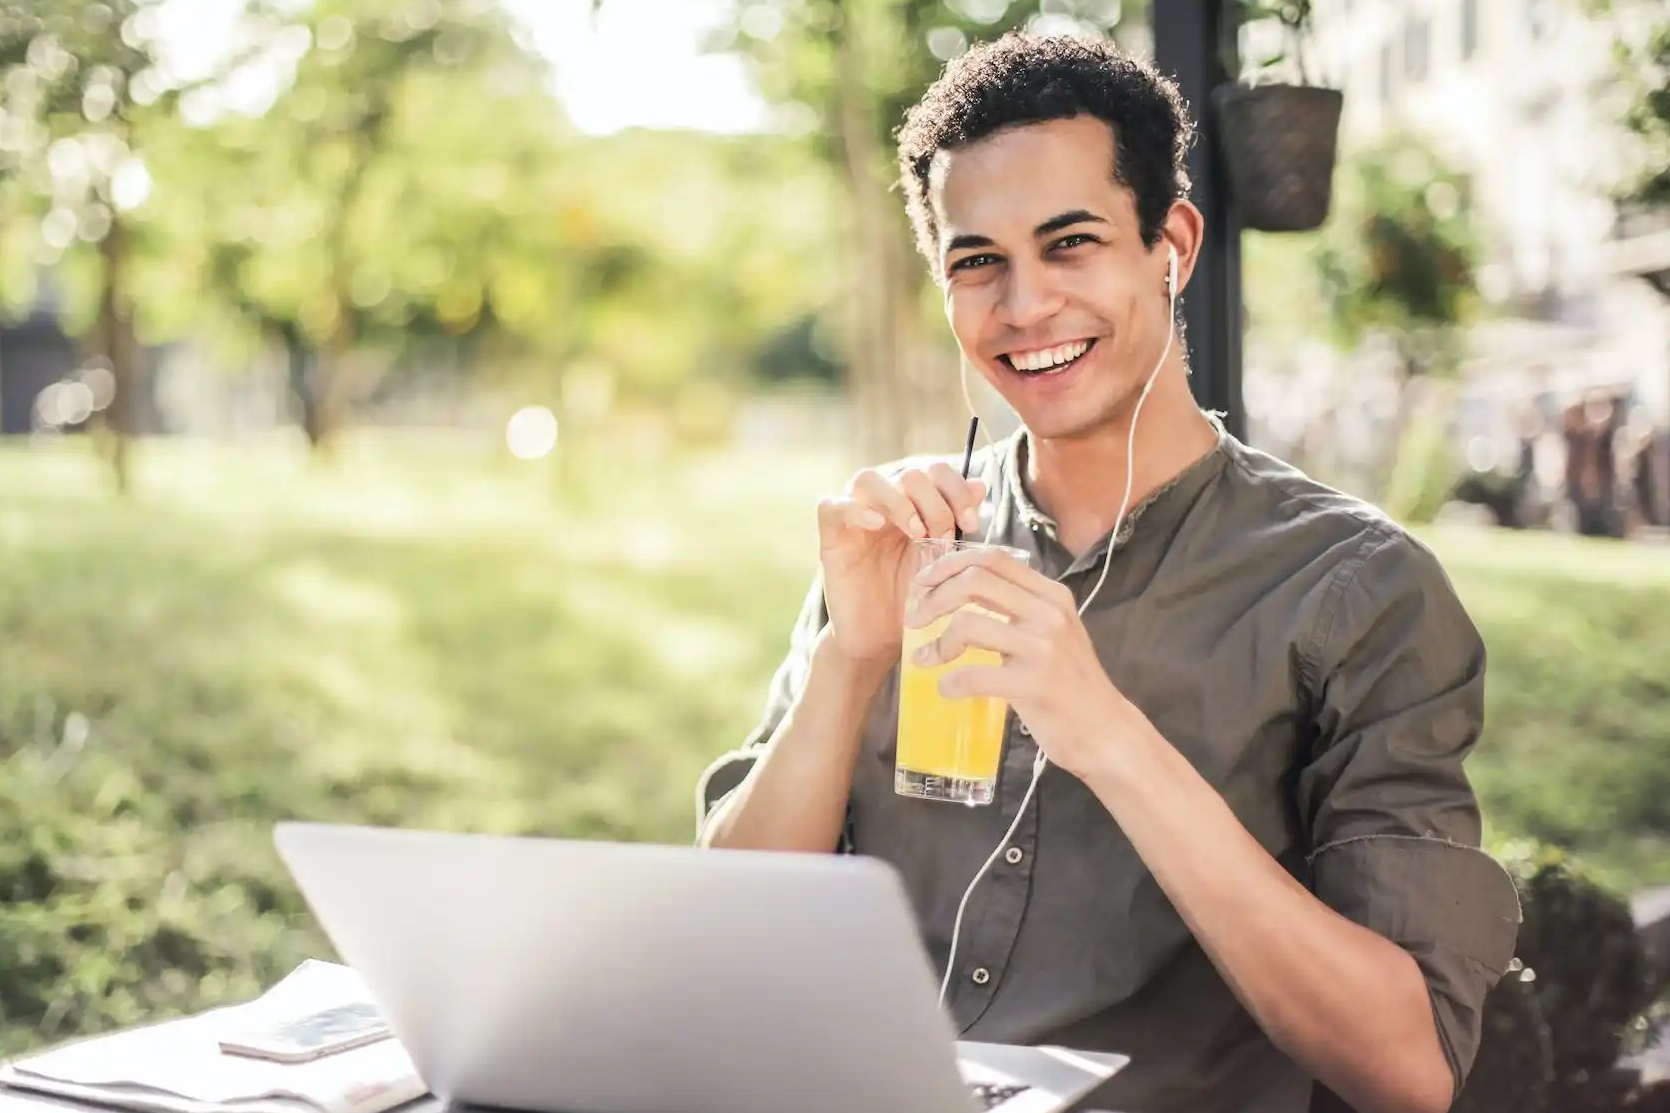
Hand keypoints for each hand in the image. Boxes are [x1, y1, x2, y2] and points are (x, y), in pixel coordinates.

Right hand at [816, 464, 987, 669]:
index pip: (934, 471)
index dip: (956, 489)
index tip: (971, 523)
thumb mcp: (944, 561)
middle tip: (944, 537)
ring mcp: (854, 519)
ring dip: (899, 501)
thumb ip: (958, 523)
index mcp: (912, 504)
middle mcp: (882, 505)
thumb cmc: (914, 601)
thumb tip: (979, 484)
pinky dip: (854, 508)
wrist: (881, 641)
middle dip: (934, 502)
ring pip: (867, 479)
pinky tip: (876, 525)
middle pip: (907, 474)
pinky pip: (830, 506)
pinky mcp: (831, 539)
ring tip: (918, 532)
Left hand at [905, 545, 1134, 779]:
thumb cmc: (1070, 682)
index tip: (923, 582)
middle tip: (915, 619)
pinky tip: (947, 690)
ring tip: (925, 659)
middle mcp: (1049, 613)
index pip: (992, 559)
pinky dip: (950, 682)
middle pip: (974, 581)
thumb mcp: (1052, 632)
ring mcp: (1043, 648)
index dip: (949, 564)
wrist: (1104, 729)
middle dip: (934, 597)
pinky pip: (974, 675)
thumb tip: (959, 590)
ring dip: (936, 642)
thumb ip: (1018, 608)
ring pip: (969, 624)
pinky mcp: (1035, 684)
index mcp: (1051, 595)